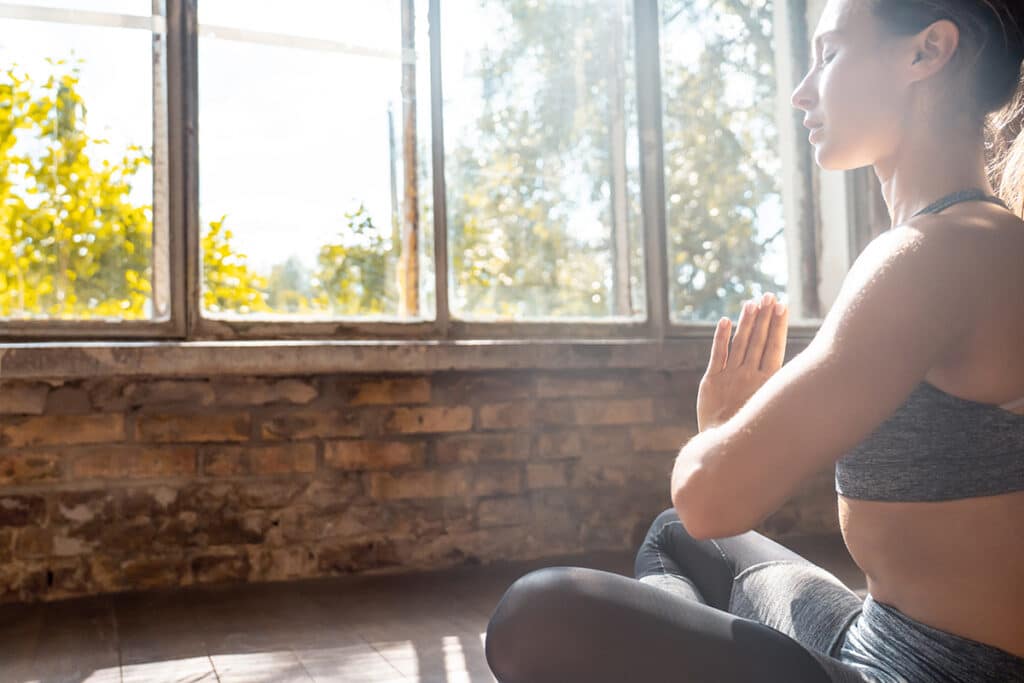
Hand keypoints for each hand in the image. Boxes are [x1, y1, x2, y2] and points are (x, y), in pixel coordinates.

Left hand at [697, 292, 788, 431]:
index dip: (778, 324)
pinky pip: (717, 354)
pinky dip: (721, 337)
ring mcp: (730, 376)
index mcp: (768, 381)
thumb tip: (799, 372)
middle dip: (764, 316)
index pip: (775, 345)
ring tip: (752, 302)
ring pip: (740, 342)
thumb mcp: (771, 407)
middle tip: (769, 295)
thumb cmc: (752, 428)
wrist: (725, 445)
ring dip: (746, 321)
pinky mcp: (711, 380)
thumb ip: (778, 386)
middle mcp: (750, 375)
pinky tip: (725, 321)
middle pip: (759, 339)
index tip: (782, 305)